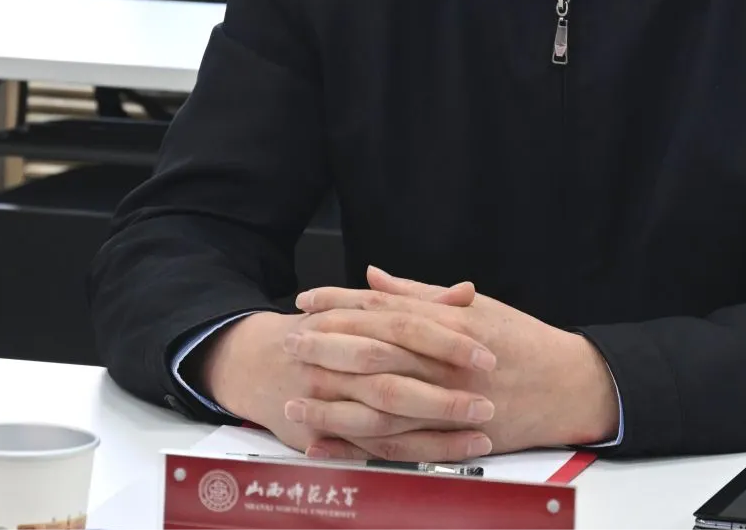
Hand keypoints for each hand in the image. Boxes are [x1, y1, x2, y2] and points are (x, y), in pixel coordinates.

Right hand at [196, 279, 499, 461]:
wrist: (258, 361)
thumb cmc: (324, 330)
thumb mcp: (366, 307)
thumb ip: (419, 300)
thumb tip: (465, 292)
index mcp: (353, 323)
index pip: (406, 329)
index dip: (448, 342)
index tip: (486, 354)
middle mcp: (338, 364)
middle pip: (395, 380)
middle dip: (443, 395)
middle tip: (487, 400)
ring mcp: (330, 403)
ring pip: (386, 422)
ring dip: (435, 431)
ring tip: (480, 433)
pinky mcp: (326, 436)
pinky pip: (374, 451)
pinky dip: (412, 454)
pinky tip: (449, 453)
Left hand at [294, 267, 618, 458]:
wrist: (567, 385)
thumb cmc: (521, 341)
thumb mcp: (475, 307)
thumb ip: (419, 294)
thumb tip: (372, 276)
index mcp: (447, 324)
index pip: (382, 309)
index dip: (339, 304)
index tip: (305, 301)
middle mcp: (443, 362)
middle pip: (373, 353)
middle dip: (326, 347)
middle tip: (289, 341)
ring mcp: (447, 402)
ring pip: (378, 404)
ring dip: (332, 401)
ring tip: (293, 397)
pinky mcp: (451, 437)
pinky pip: (396, 445)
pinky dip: (358, 446)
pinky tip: (327, 442)